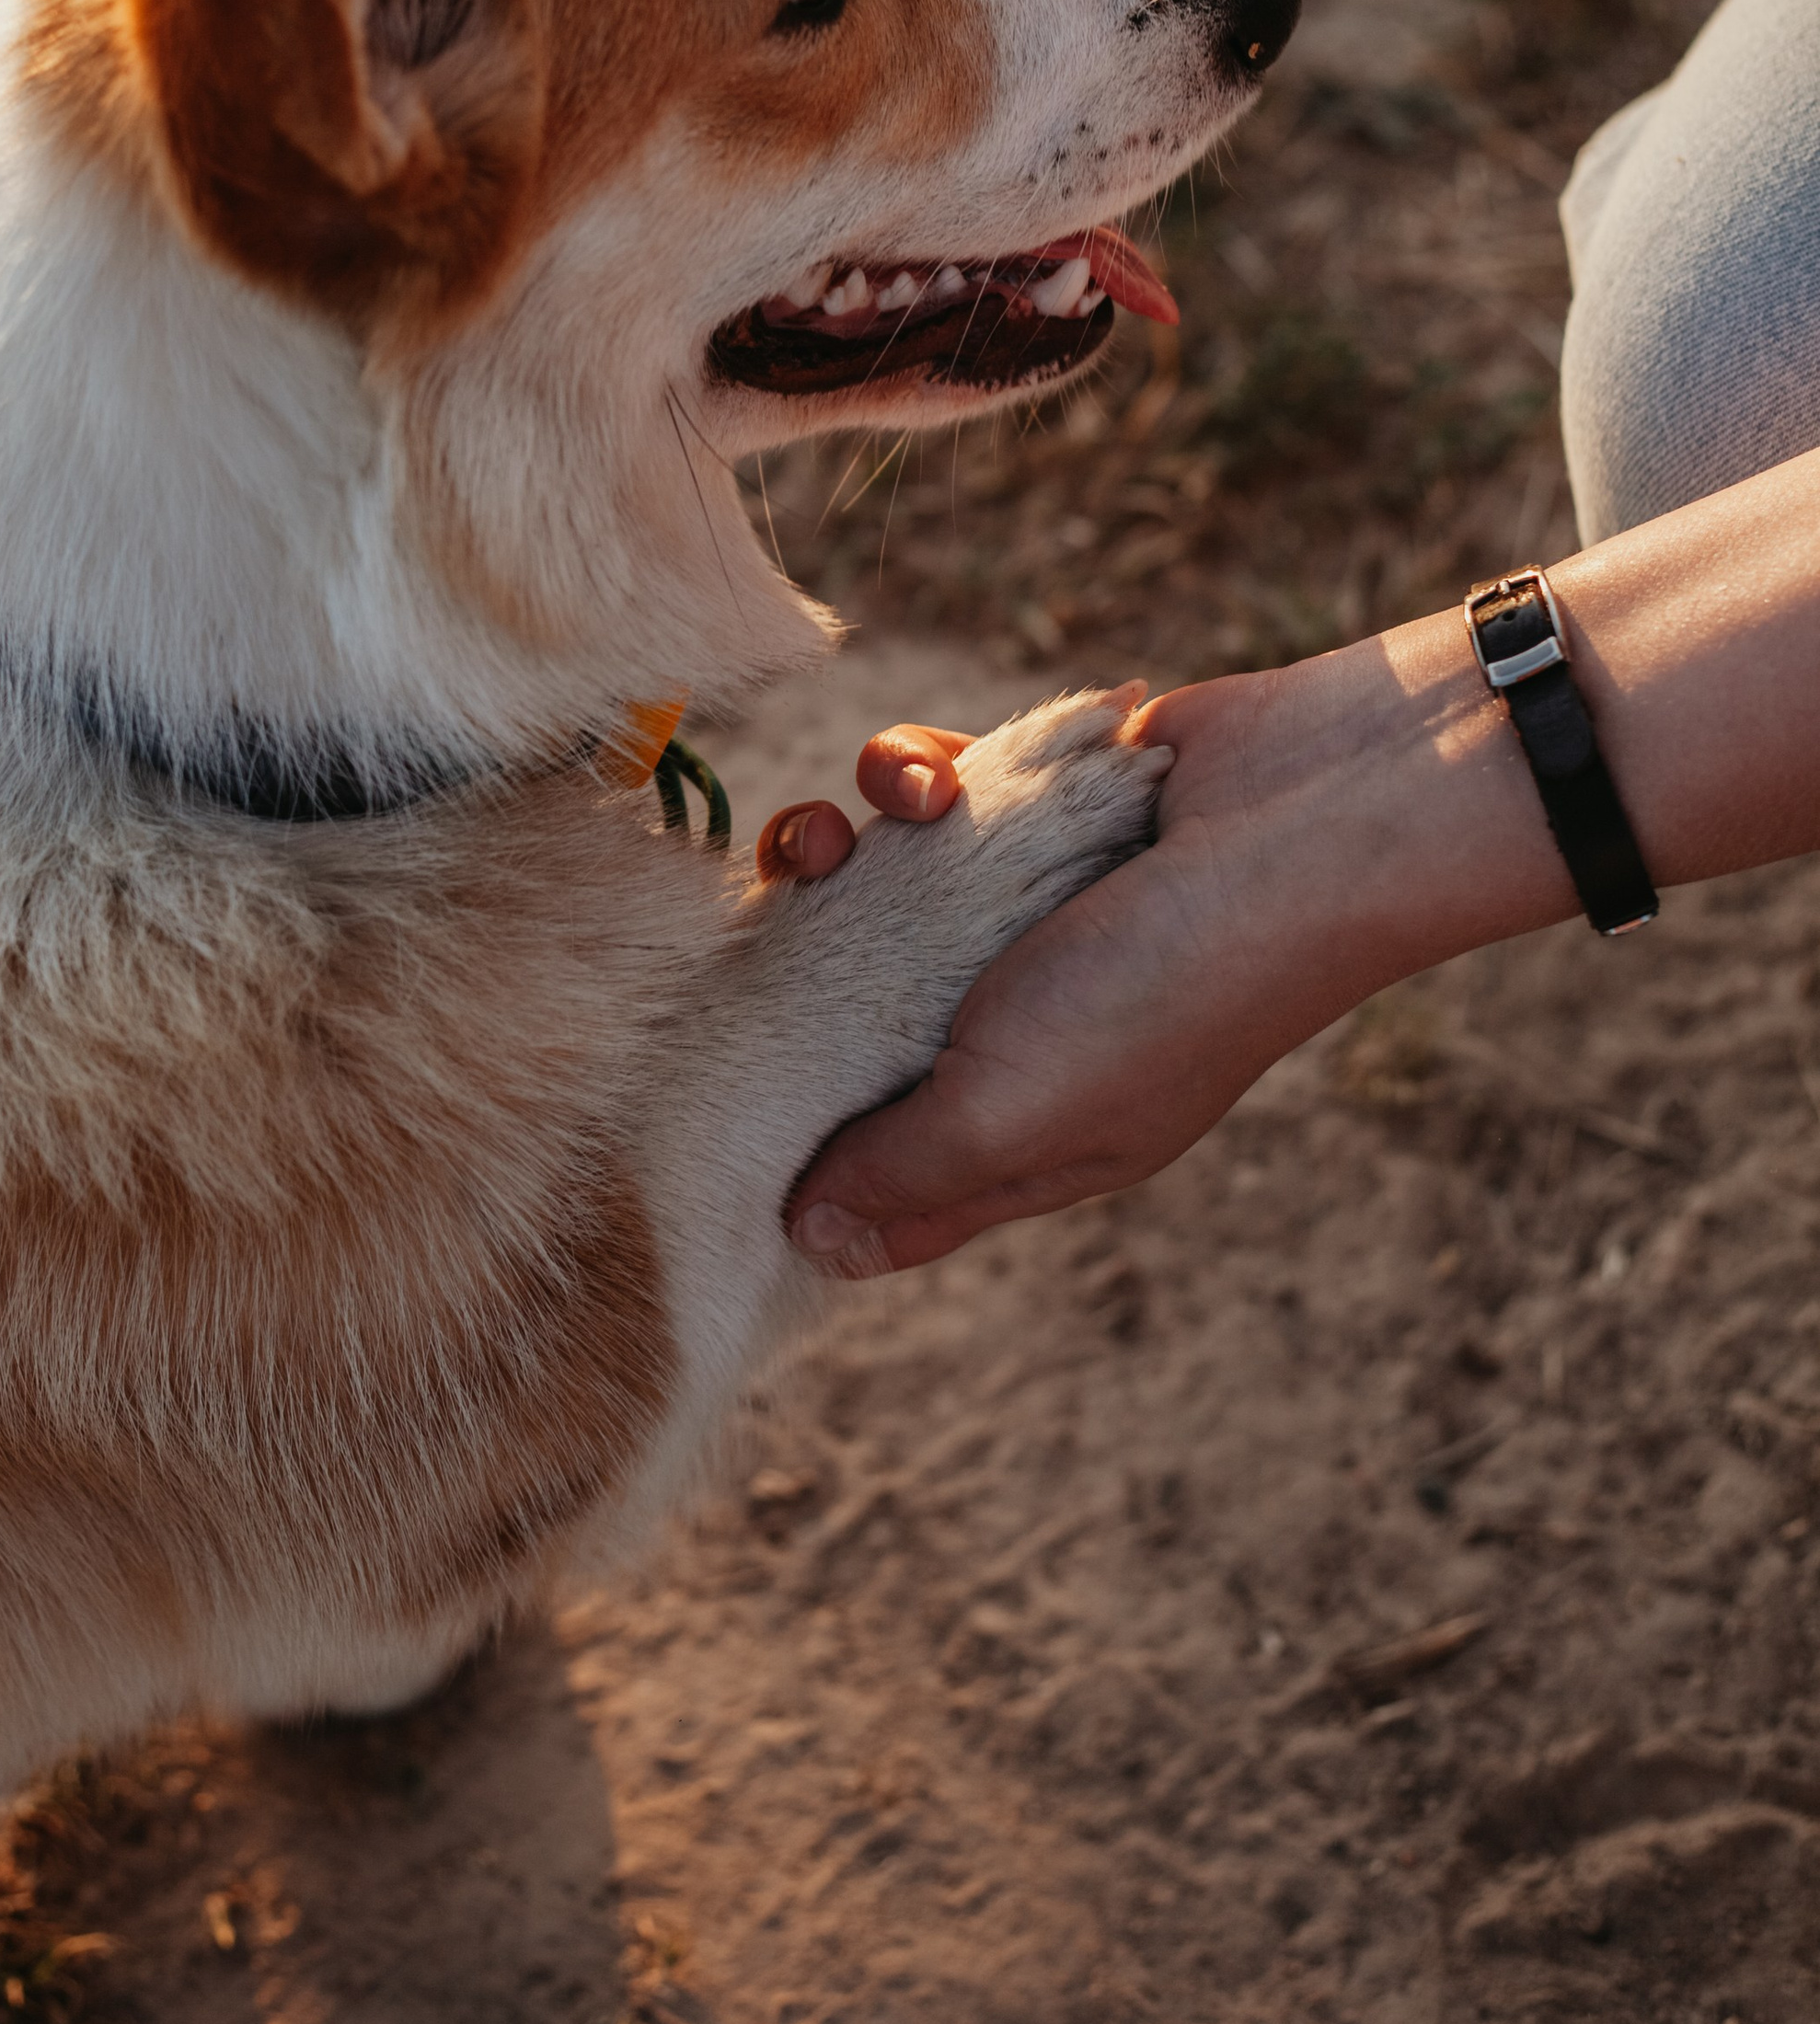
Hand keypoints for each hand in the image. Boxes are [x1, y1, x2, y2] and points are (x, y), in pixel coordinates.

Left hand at [762, 445, 1819, 1277]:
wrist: (1310, 816)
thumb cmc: (1166, 985)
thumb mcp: (1013, 1109)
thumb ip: (906, 1173)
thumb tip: (809, 1245)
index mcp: (1025, 1137)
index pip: (883, 1177)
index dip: (797, 1149)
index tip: (713, 1102)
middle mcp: (1015, 1033)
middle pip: (847, 1021)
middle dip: (788, 968)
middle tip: (768, 928)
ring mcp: (1015, 917)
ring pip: (863, 894)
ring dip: (831, 851)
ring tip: (844, 836)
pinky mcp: (1026, 809)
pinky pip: (921, 798)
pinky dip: (909, 779)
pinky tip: (932, 779)